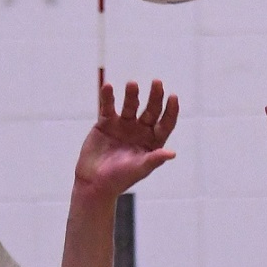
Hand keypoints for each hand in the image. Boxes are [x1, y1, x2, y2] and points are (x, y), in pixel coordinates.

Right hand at [74, 80, 178, 198]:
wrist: (93, 183)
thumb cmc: (119, 179)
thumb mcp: (139, 169)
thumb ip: (154, 159)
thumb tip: (172, 153)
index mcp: (152, 141)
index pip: (165, 123)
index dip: (171, 111)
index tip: (173, 97)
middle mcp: (140, 130)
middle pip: (151, 110)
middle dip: (155, 97)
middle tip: (157, 83)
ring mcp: (123, 125)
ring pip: (131, 105)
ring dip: (132, 94)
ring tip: (132, 84)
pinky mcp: (106, 123)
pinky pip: (108, 107)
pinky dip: (108, 97)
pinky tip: (108, 87)